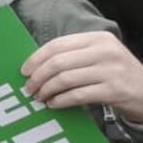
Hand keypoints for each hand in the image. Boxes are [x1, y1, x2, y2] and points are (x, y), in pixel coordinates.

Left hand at [22, 31, 142, 124]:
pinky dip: (61, 100)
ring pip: (65, 79)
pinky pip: (78, 95)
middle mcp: (105, 51)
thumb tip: (36, 66)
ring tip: (39, 97)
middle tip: (28, 88)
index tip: (24, 71)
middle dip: (38, 77)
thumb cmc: (118, 75)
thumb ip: (74, 56)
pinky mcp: (115, 90)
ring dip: (47, 90)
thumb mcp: (100, 57)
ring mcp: (111, 70)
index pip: (58, 45)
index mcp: (98, 38)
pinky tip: (54, 104)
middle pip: (58, 62)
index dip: (36, 58)